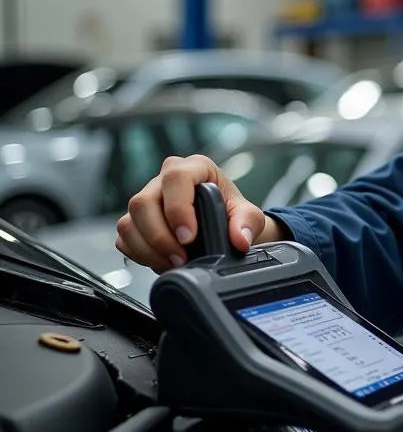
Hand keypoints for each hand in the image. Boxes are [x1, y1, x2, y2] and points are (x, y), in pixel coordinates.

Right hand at [115, 154, 281, 272]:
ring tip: (173, 263)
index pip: (175, 179)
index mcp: (194, 168)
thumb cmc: (232, 213)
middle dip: (160, 237)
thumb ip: (247, 223)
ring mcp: (147, 199)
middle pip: (143, 202)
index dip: (178, 210)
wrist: (224, 226)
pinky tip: (161, 261)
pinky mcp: (136, 221)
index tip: (189, 237)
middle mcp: (165, 179)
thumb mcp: (248, 215)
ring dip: (148, 249)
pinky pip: (124, 238)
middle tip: (181, 258)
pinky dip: (139, 254)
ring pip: (129, 222)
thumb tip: (240, 239)